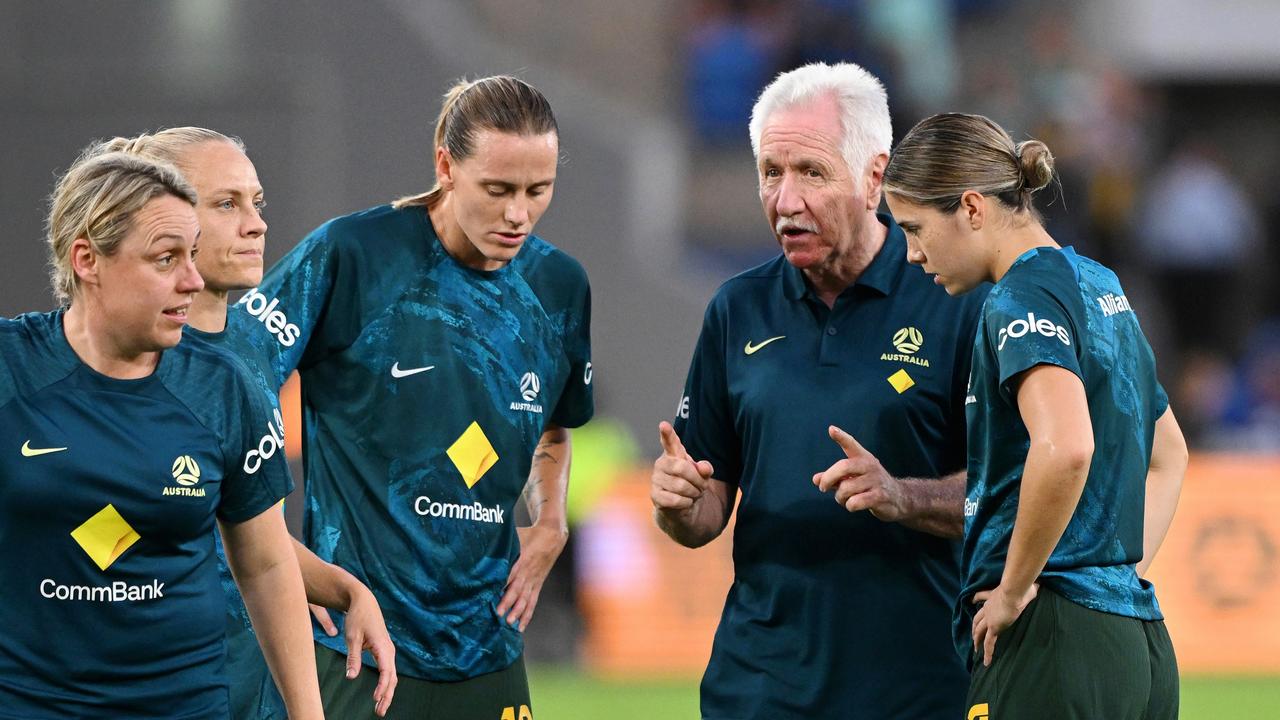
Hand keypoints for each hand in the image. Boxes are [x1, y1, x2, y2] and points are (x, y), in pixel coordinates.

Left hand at [310, 596, 397, 715]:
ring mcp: (388, 651)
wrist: (364, 601)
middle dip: (387, 696)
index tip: (375, 699)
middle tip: (380, 712)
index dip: (382, 687)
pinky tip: (380, 693)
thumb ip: (353, 658)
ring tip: (379, 708)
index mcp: (383, 647)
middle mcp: (389, 650)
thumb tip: (351, 677)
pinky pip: (388, 671)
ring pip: (391, 676)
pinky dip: (386, 684)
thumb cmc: (358, 618)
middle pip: (392, 678)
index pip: (386, 672)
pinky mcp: (384, 651)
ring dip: (387, 692)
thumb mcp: (352, 637)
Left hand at [496, 523, 567, 631]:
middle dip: (507, 602)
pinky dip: (527, 615)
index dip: (501, 584)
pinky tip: (520, 626)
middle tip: (498, 613)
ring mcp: (534, 580)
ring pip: (525, 598)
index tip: (491, 594)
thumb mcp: (515, 534)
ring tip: (509, 622)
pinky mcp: (538, 585)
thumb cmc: (529, 534)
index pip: (509, 574)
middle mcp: (527, 572)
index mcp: (521, 559)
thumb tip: (480, 544)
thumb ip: (500, 542)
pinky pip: (533, 602)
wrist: (552, 536)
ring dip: (517, 611)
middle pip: (516, 589)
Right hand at [650, 421, 714, 512]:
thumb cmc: (691, 484)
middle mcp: (662, 464)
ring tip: (694, 494)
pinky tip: (685, 502)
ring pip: (680, 486)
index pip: (670, 441)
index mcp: (673, 454)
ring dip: (693, 493)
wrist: (682, 506)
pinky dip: (686, 503)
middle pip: (682, 468)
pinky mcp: (655, 496)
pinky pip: (675, 499)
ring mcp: (656, 479)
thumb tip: (704, 468)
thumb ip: (705, 469)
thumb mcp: (702, 475)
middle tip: (702, 487)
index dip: (667, 433)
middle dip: (697, 480)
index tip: (663, 425)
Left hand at [812, 425, 906, 520]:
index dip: (841, 437)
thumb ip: (834, 477)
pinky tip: (853, 505)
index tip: (831, 429)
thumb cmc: (870, 485)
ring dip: (839, 497)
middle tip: (822, 488)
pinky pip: (855, 502)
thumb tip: (815, 479)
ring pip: (846, 488)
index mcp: (863, 457)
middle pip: (843, 467)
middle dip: (828, 478)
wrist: (899, 497)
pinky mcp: (879, 496)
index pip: (851, 444)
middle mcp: (869, 466)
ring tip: (844, 499)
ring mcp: (875, 480)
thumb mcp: (853, 477)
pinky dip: (849, 506)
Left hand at [971, 583, 1038, 666]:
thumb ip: (1029, 587)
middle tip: (973, 634)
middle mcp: (988, 607)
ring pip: (979, 631)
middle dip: (974, 626)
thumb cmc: (1021, 587)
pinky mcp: (994, 628)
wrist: (1014, 591)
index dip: (976, 600)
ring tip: (976, 649)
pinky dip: (988, 653)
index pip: (981, 596)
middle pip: (977, 618)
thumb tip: (1038, 585)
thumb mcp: (1023, 586)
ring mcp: (989, 618)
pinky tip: (987, 662)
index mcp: (993, 596)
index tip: (972, 601)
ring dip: (976, 640)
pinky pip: (989, 643)